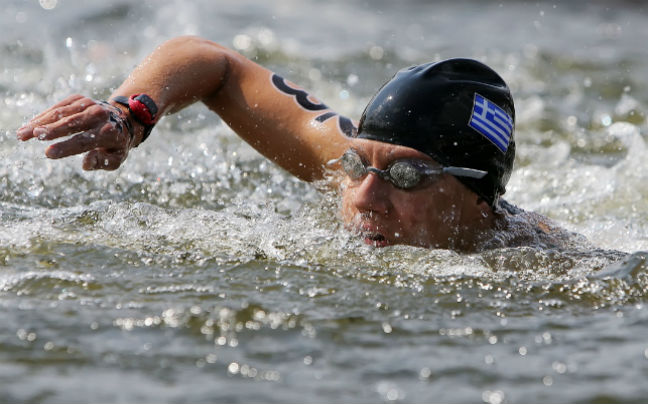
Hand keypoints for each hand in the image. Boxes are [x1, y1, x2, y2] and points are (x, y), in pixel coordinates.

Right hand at [17, 94, 133, 169]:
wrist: (123, 119)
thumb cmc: (115, 144)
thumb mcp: (115, 158)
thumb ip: (102, 162)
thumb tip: (86, 162)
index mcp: (109, 132)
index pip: (85, 141)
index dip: (66, 147)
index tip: (48, 153)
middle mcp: (99, 116)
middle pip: (71, 123)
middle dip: (50, 130)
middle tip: (30, 136)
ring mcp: (89, 105)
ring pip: (61, 113)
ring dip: (40, 123)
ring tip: (22, 134)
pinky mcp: (79, 99)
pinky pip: (59, 107)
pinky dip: (44, 116)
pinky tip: (30, 125)